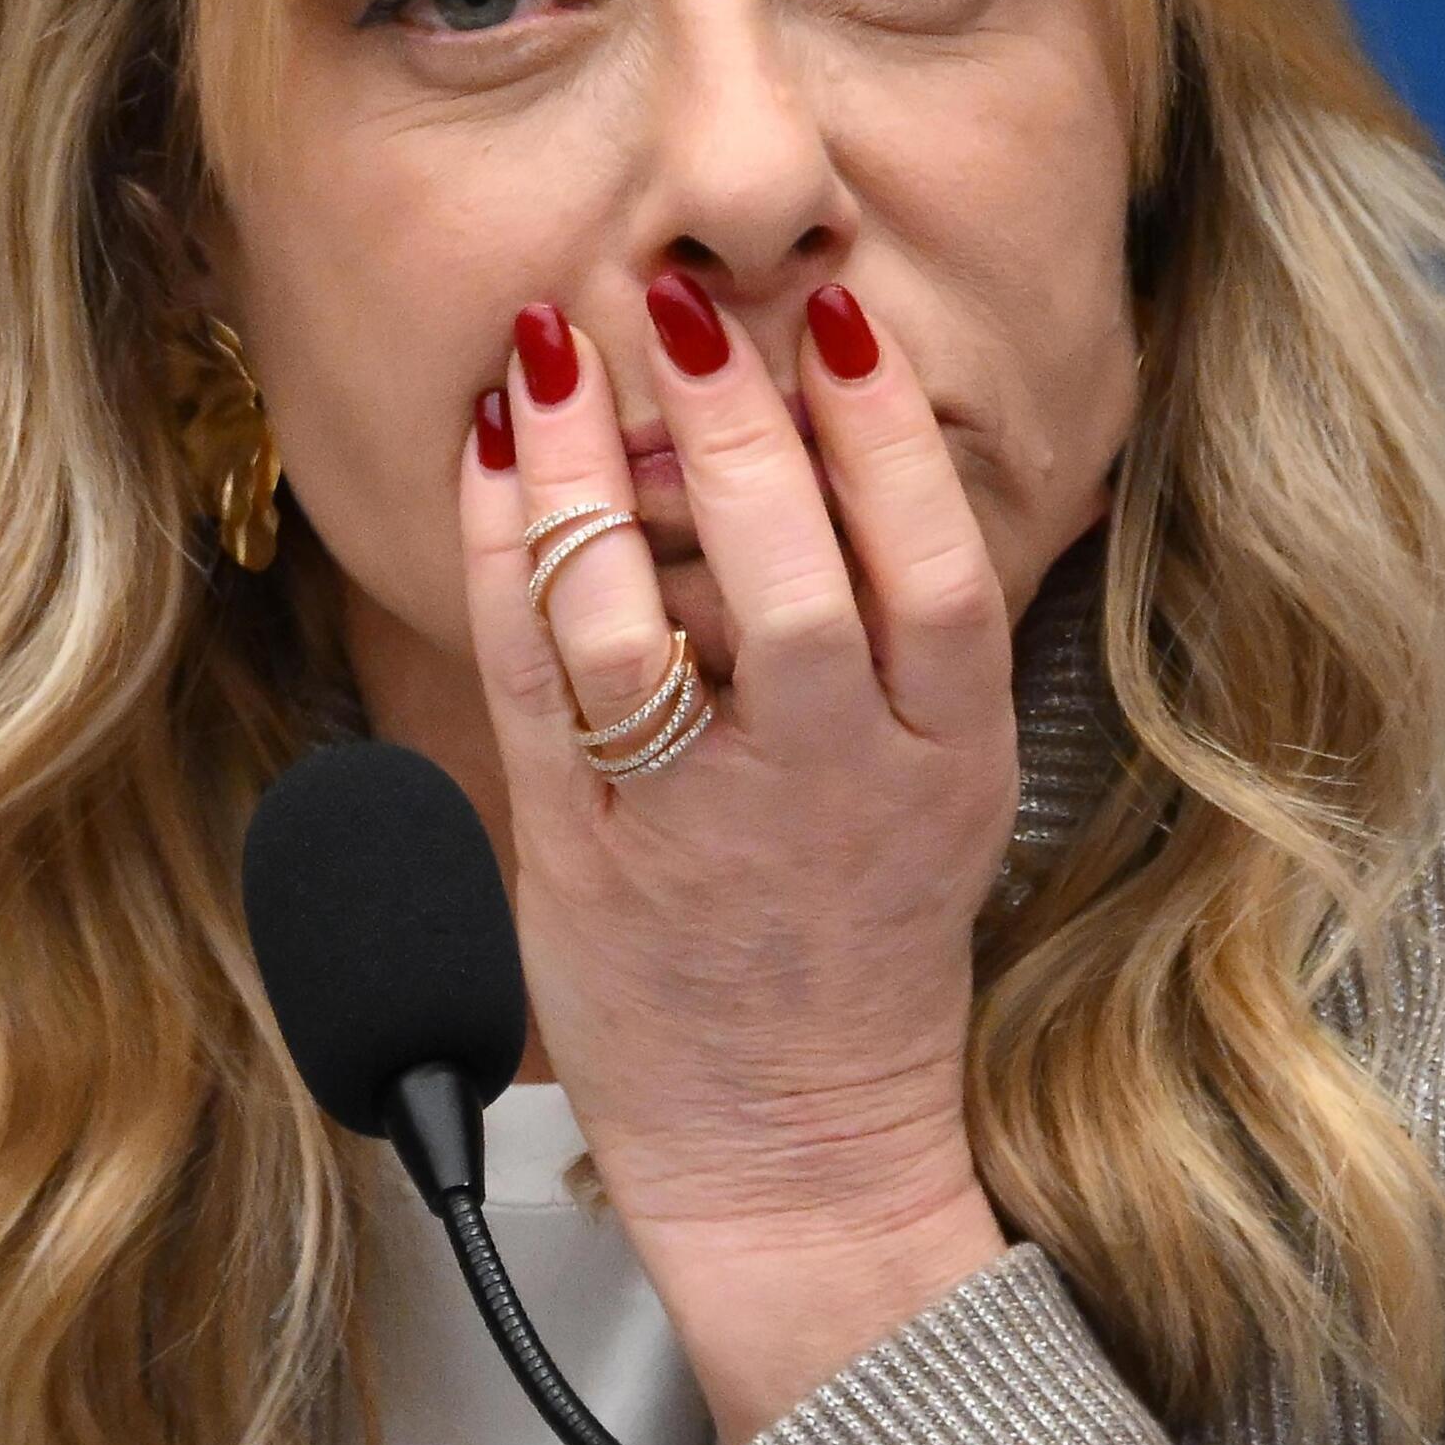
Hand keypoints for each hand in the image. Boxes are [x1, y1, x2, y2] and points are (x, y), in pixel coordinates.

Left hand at [457, 270, 1040, 1252]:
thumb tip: (885, 437)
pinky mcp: (584, 856)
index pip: (940, 574)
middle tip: (681, 303)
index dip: (889, 437)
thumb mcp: (953, 786)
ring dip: (591, 476)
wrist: (793, 1142)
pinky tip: (491, 456)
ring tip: (554, 346)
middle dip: (738, 430)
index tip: (836, 316)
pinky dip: (502, 558)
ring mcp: (699, 830)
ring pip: (640, 633)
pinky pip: (531, 685)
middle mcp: (832, 791)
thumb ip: (927, 634)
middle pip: (797, 589)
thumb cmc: (863, 937)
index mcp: (944, 760)